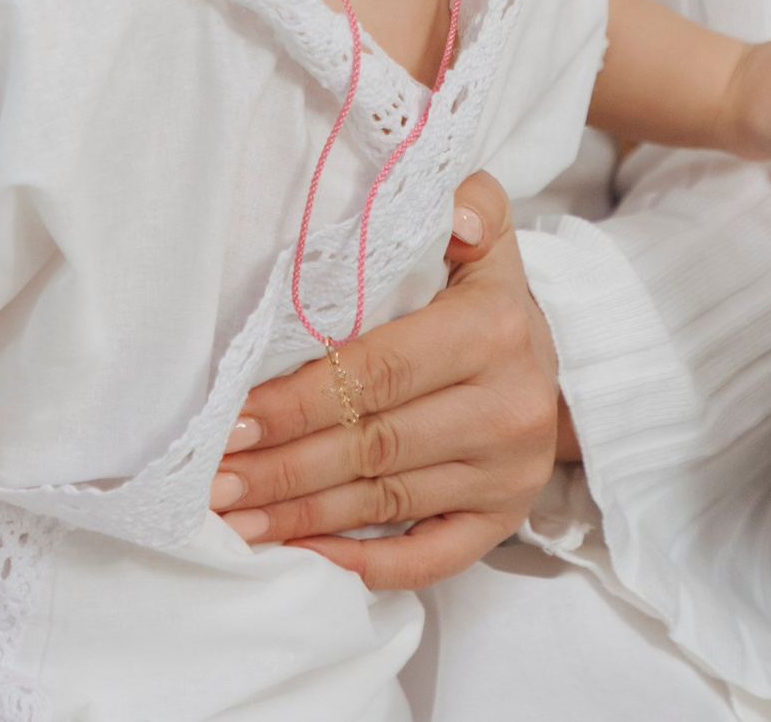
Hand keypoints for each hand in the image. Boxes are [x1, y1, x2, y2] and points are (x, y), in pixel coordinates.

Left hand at [209, 173, 561, 588]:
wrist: (557, 369)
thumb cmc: (490, 302)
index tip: (234, 421)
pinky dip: (365, 565)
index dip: (299, 400)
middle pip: (374, 445)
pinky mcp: (504, 520)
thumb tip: (448, 210)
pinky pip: (429, 557)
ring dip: (301, 517)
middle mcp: (509, 407)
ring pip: (387, 503)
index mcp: (493, 331)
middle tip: (212, 480)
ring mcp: (508, 473)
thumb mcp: (487, 240)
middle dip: (284, 467)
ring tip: (233, 518)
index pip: (378, 371)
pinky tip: (306, 554)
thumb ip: (469, 205)